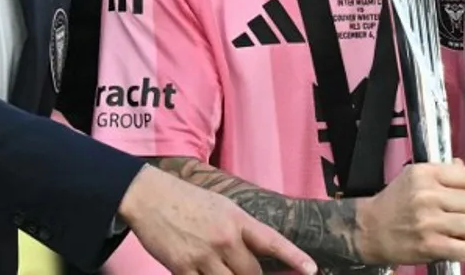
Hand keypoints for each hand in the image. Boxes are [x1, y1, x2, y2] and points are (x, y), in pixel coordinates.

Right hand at [119, 164, 316, 274]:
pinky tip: (202, 272)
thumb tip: (258, 251)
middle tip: (241, 269)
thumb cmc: (190, 201)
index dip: (294, 258)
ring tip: (221, 267)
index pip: (273, 242)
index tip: (312, 270)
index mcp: (238, 220)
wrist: (152, 197)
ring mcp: (204, 255)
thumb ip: (242, 230)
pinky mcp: (182, 268)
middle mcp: (225, 239)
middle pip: (251, 273)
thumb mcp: (224, 208)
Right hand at [355, 161, 464, 265]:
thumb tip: (464, 169)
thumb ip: (442, 170)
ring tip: (452, 230)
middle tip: (452, 214)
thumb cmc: (394, 203)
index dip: (464, 187)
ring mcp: (428, 222)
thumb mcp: (414, 175)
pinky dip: (464, 249)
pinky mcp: (429, 246)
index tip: (455, 194)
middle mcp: (427, 196)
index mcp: (424, 174)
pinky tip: (453, 245)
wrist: (369, 230)